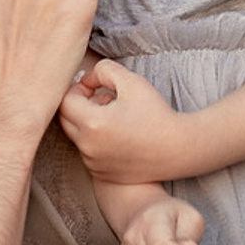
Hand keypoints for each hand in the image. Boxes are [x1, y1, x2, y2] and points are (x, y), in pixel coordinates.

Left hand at [57, 58, 190, 182]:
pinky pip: (87, 153)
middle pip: (65, 119)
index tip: (96, 87)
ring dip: (87, 124)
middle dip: (79, 105)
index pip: (65, 100)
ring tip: (115, 117)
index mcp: (92, 123)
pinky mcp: (101, 174)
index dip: (78, 88)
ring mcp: (93, 163)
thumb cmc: (156, 114)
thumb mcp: (131, 81)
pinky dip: (95, 142)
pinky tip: (119, 136)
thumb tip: (87, 79)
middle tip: (104, 99)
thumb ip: (104, 70)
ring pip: (76, 137)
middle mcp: (87, 147)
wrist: (179, 149)